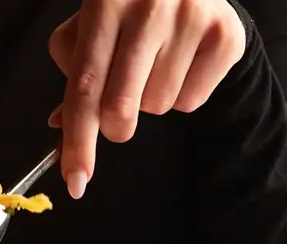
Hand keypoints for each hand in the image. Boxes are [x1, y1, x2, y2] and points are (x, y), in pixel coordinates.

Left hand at [48, 0, 245, 198]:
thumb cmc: (128, 9)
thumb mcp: (90, 28)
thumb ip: (74, 76)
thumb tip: (61, 126)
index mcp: (106, 1)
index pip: (84, 88)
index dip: (78, 142)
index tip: (75, 182)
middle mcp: (150, 4)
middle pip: (120, 108)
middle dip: (114, 126)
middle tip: (118, 106)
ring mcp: (192, 16)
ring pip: (156, 107)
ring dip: (150, 100)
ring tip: (156, 61)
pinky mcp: (225, 34)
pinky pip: (190, 102)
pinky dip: (181, 94)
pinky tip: (181, 60)